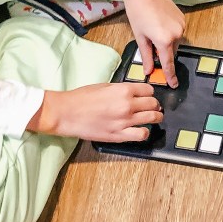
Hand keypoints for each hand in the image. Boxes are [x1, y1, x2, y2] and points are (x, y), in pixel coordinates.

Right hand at [28, 82, 162, 141]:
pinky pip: (142, 134)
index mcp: (123, 90)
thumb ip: (121, 89)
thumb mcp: (104, 86)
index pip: (149, 90)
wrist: (67, 113)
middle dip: (155, 105)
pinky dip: (145, 132)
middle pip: (153, 104)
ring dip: (155, 117)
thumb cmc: (81, 98)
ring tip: (154, 118)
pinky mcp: (119, 135)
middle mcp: (127, 105)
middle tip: (153, 107)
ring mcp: (125, 121)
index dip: (149, 93)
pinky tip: (141, 130)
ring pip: (153, 118)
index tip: (148, 96)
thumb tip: (133, 92)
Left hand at [107, 0, 185, 86]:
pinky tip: (158, 25)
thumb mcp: (139, 36)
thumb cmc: (137, 12)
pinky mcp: (182, 18)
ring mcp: (181, 25)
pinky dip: (169, 34)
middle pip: (171, 52)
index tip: (173, 84)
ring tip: (152, 32)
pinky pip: (177, 32)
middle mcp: (176, 34)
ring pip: (174, 42)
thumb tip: (149, 70)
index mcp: (164, 40)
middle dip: (162, 54)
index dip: (170, 75)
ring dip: (166, 43)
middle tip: (150, 47)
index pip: (168, 63)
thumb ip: (146, 55)